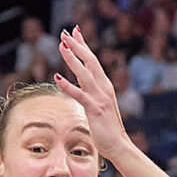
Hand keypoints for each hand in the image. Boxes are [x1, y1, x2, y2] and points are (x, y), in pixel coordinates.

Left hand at [54, 28, 131, 159]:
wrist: (119, 145)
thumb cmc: (107, 128)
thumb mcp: (98, 105)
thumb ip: (91, 92)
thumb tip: (81, 82)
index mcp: (104, 85)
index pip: (92, 60)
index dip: (83, 44)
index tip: (74, 31)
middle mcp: (104, 87)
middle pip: (90, 61)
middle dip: (77, 45)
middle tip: (65, 32)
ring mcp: (100, 97)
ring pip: (84, 73)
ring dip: (72, 59)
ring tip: (61, 46)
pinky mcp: (95, 109)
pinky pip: (79, 95)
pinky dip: (68, 86)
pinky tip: (56, 77)